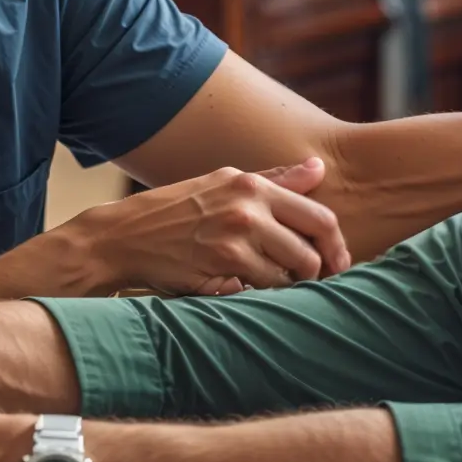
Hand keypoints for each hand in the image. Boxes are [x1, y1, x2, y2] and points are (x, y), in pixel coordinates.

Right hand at [73, 159, 350, 295]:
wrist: (123, 236)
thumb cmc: (176, 211)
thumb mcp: (223, 183)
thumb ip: (274, 180)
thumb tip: (319, 167)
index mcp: (253, 184)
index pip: (320, 217)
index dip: (336, 247)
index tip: (337, 264)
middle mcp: (249, 206)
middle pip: (312, 250)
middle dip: (316, 273)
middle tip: (307, 283)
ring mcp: (236, 236)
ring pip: (290, 274)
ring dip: (286, 286)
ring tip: (269, 284)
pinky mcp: (222, 264)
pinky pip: (263, 289)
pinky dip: (261, 295)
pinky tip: (244, 289)